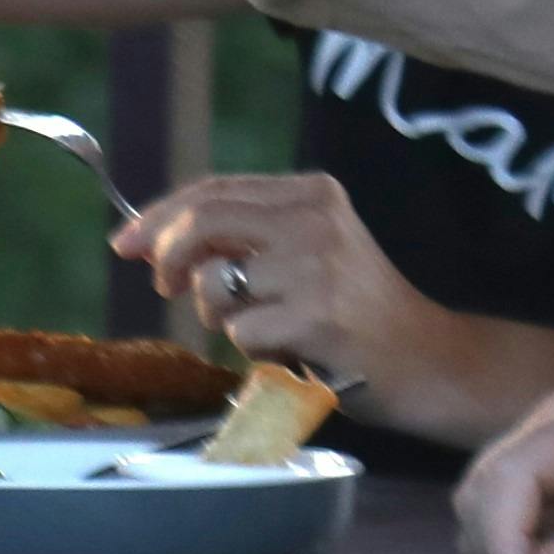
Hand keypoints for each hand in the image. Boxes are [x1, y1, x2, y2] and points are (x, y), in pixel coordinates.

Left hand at [113, 173, 449, 402]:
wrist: (428, 361)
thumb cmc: (355, 312)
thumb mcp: (305, 252)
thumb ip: (240, 238)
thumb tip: (147, 240)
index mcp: (312, 193)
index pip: (214, 192)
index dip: (160, 218)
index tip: (125, 243)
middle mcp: (316, 219)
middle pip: (203, 223)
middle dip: (167, 256)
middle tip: (164, 286)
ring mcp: (318, 266)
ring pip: (215, 282)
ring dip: (220, 315)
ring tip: (264, 326)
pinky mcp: (317, 316)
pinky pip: (241, 331)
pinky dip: (254, 348)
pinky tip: (295, 349)